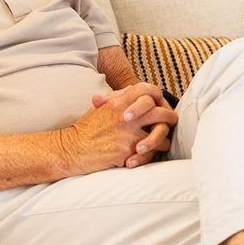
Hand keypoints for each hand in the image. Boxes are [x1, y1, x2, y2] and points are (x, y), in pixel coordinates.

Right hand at [59, 83, 177, 175]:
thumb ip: (116, 98)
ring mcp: (128, 134)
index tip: (160, 100)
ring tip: (162, 142)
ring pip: (160, 134)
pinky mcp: (127, 151)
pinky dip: (153, 155)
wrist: (70, 150)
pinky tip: (150, 155)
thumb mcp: (99, 108)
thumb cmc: (84, 130)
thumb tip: (132, 90)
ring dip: (163, 139)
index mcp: (117, 102)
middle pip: (160, 112)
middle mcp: (125, 116)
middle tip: (172, 121)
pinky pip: (151, 153)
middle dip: (170, 117)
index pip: (145, 90)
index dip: (157, 94)